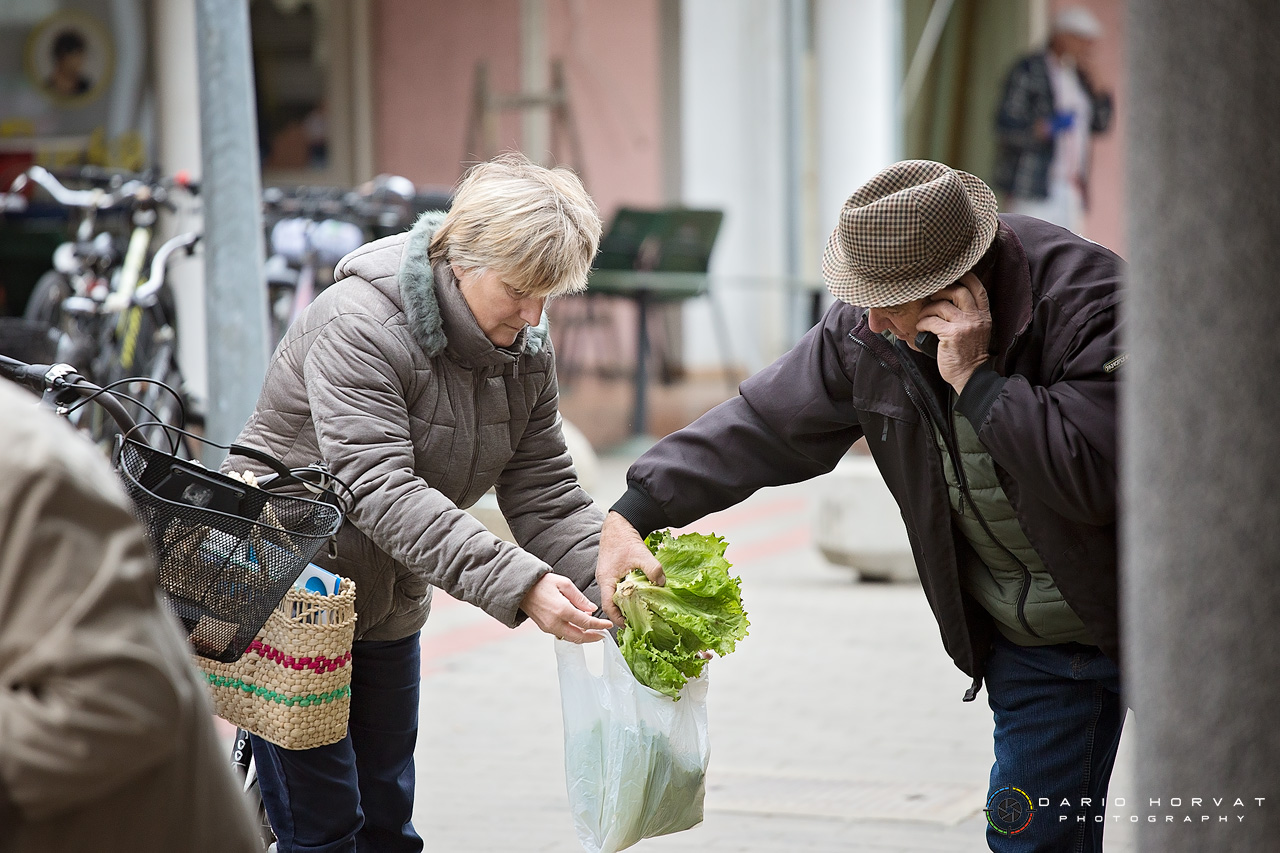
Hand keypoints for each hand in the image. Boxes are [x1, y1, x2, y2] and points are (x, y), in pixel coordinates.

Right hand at [519, 573, 613, 642]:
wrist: (522, 588)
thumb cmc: (543, 583)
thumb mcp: (565, 584)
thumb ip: (580, 598)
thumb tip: (592, 610)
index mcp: (562, 610)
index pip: (586, 623)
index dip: (599, 625)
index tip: (608, 625)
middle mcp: (555, 622)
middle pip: (579, 636)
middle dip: (593, 637)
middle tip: (603, 634)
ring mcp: (549, 627)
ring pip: (571, 638)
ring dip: (584, 636)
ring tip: (593, 631)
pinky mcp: (545, 629)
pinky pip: (563, 634)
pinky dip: (573, 633)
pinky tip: (579, 626)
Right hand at [596, 511, 664, 625]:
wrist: (619, 524)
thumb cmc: (623, 538)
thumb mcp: (641, 554)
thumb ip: (653, 569)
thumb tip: (662, 583)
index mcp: (606, 579)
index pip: (608, 606)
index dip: (618, 618)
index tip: (629, 624)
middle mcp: (605, 580)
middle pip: (611, 604)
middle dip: (623, 613)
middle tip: (637, 620)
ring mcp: (608, 576)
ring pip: (615, 596)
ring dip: (626, 604)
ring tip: (640, 610)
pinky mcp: (614, 572)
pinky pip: (619, 588)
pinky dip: (628, 594)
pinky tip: (639, 594)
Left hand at [915, 272, 991, 393]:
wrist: (970, 375)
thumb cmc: (969, 354)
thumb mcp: (976, 330)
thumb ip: (969, 314)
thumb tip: (948, 297)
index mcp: (983, 315)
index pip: (978, 288)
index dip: (964, 278)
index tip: (950, 277)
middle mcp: (976, 318)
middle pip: (958, 291)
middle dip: (941, 291)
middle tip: (932, 297)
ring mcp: (964, 325)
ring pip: (942, 305)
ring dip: (927, 309)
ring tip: (923, 316)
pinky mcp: (952, 335)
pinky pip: (932, 320)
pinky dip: (922, 322)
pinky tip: (921, 327)